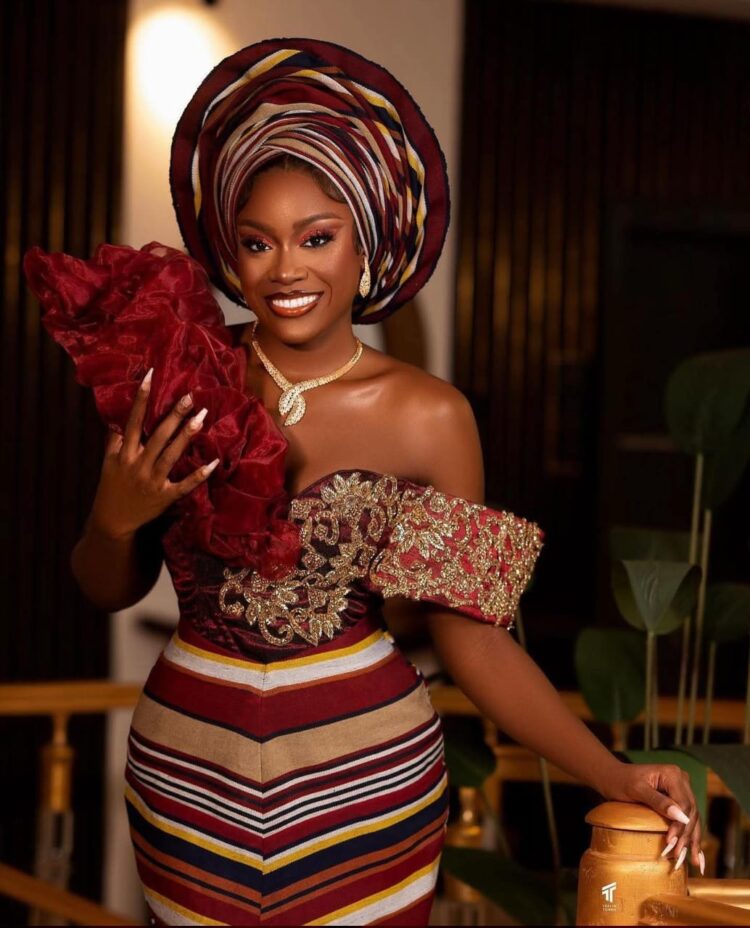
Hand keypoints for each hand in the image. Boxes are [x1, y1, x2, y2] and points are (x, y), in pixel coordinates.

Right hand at [89, 369, 218, 539]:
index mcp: (124, 453)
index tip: (151, 376)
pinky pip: (184, 485)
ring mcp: (153, 481)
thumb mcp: (108, 461)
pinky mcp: (165, 496)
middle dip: (174, 415)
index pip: (133, 421)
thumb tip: (119, 416)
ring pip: (171, 455)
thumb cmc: (112, 487)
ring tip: (202, 417)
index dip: (141, 398)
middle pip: (158, 435)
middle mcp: (138, 464)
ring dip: (187, 436)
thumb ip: (115, 439)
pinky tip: (212, 462)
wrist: (113, 521)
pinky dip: (198, 475)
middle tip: (190, 396)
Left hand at [600, 761, 703, 873]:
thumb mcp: (636, 790)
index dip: (680, 826)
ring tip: (693, 863)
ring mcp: (681, 790)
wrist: (612, 777)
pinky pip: (689, 820)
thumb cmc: (621, 781)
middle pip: (691, 813)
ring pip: (693, 819)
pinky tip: (697, 855)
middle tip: (678, 857)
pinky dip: (691, 837)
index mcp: (673, 774)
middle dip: (686, 837)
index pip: (684, 804)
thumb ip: (658, 801)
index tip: (671, 843)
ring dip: (692, 841)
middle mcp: (682, 781)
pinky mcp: (678, 800)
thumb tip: (681, 817)